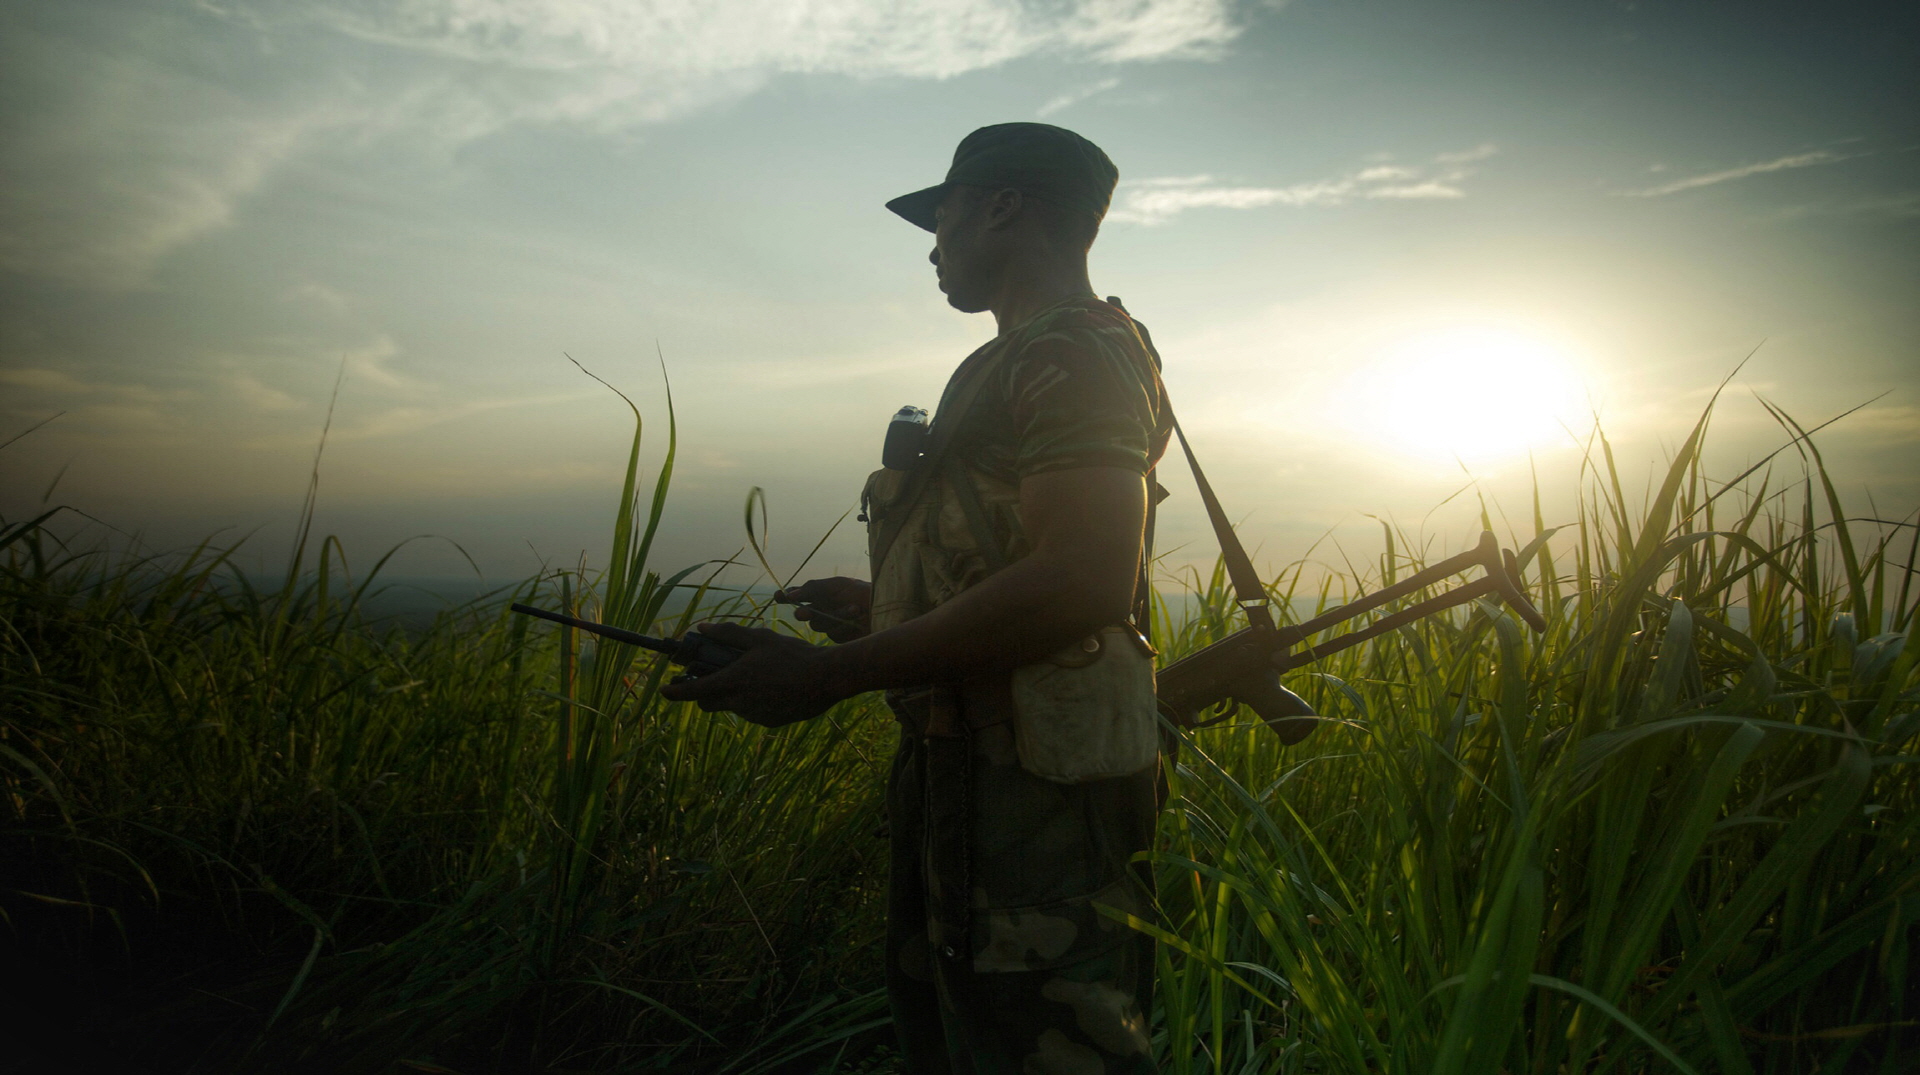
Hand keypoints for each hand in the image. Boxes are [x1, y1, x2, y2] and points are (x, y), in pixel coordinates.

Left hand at [657, 622, 844, 726]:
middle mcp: (740, 703)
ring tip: (758, 675)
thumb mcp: (760, 638)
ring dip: (734, 693)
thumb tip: (700, 628)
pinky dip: (753, 700)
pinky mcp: (768, 723)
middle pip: (708, 703)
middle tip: (714, 676)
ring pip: (732, 706)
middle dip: (704, 692)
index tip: (662, 690)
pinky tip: (773, 686)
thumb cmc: (792, 654)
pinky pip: (752, 712)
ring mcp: (754, 716)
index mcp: (733, 681)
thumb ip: (727, 634)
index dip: (674, 693)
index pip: (693, 692)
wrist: (826, 679)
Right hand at [776, 577, 871, 642]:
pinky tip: (858, 616)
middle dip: (805, 613)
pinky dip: (845, 624)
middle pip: (803, 614)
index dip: (785, 597)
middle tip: (804, 614)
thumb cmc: (862, 592)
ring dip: (836, 615)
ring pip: (819, 624)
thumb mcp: (837, 585)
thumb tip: (789, 595)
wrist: (885, 607)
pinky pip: (833, 633)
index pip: (796, 596)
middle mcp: (821, 610)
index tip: (779, 596)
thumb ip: (813, 588)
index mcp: (819, 593)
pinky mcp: (839, 637)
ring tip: (855, 608)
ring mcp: (829, 625)